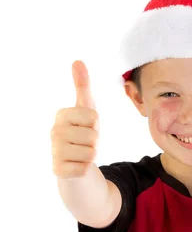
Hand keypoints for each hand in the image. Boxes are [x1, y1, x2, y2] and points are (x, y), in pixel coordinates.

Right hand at [50, 60, 99, 178]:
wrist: (73, 165)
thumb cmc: (81, 134)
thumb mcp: (85, 110)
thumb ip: (83, 87)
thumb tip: (78, 61)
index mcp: (61, 115)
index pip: (93, 116)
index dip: (96, 125)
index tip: (87, 128)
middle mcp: (54, 132)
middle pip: (93, 135)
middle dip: (95, 142)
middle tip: (85, 144)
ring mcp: (55, 152)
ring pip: (91, 152)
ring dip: (91, 155)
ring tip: (81, 154)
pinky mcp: (58, 170)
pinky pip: (85, 167)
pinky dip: (86, 168)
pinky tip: (77, 166)